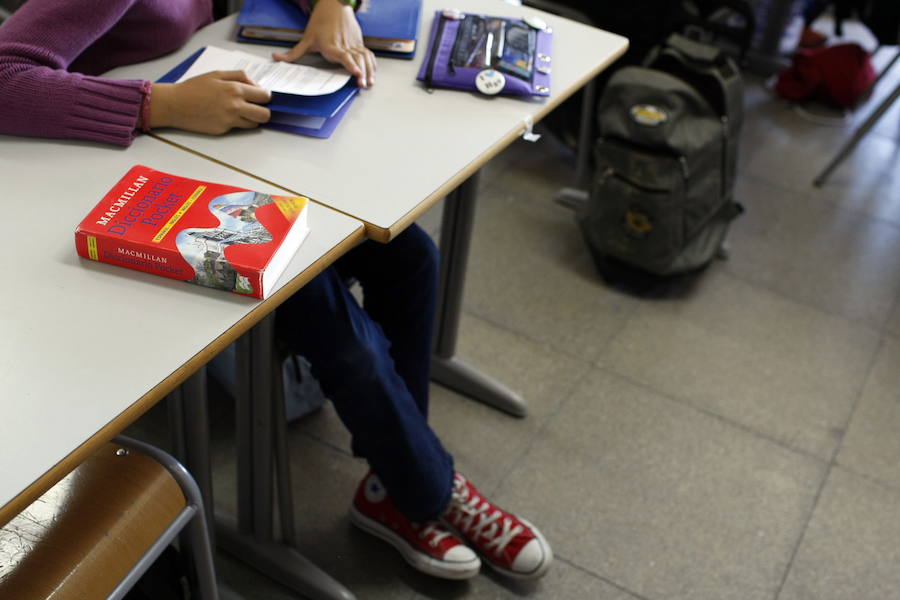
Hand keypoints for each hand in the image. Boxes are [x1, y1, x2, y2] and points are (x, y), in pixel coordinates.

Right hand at [149, 71, 270, 133]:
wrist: (175, 104)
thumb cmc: (194, 87)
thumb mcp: (217, 74)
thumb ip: (240, 76)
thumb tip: (256, 85)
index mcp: (234, 89)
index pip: (264, 96)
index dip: (265, 96)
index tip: (261, 96)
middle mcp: (235, 106)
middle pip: (265, 115)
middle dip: (264, 110)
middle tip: (256, 107)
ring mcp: (229, 120)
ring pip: (254, 124)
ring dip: (252, 118)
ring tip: (240, 111)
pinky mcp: (223, 130)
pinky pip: (238, 128)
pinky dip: (236, 123)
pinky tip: (225, 115)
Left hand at [272, 0, 375, 87]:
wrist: (334, 4)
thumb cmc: (320, 21)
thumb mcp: (306, 38)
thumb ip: (293, 52)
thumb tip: (276, 59)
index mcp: (331, 45)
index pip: (344, 56)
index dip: (350, 64)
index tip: (356, 73)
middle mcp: (344, 45)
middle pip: (357, 59)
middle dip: (362, 72)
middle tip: (363, 84)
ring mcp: (353, 44)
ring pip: (364, 57)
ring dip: (369, 70)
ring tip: (369, 82)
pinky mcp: (358, 42)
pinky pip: (368, 54)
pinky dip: (372, 64)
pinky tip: (372, 72)